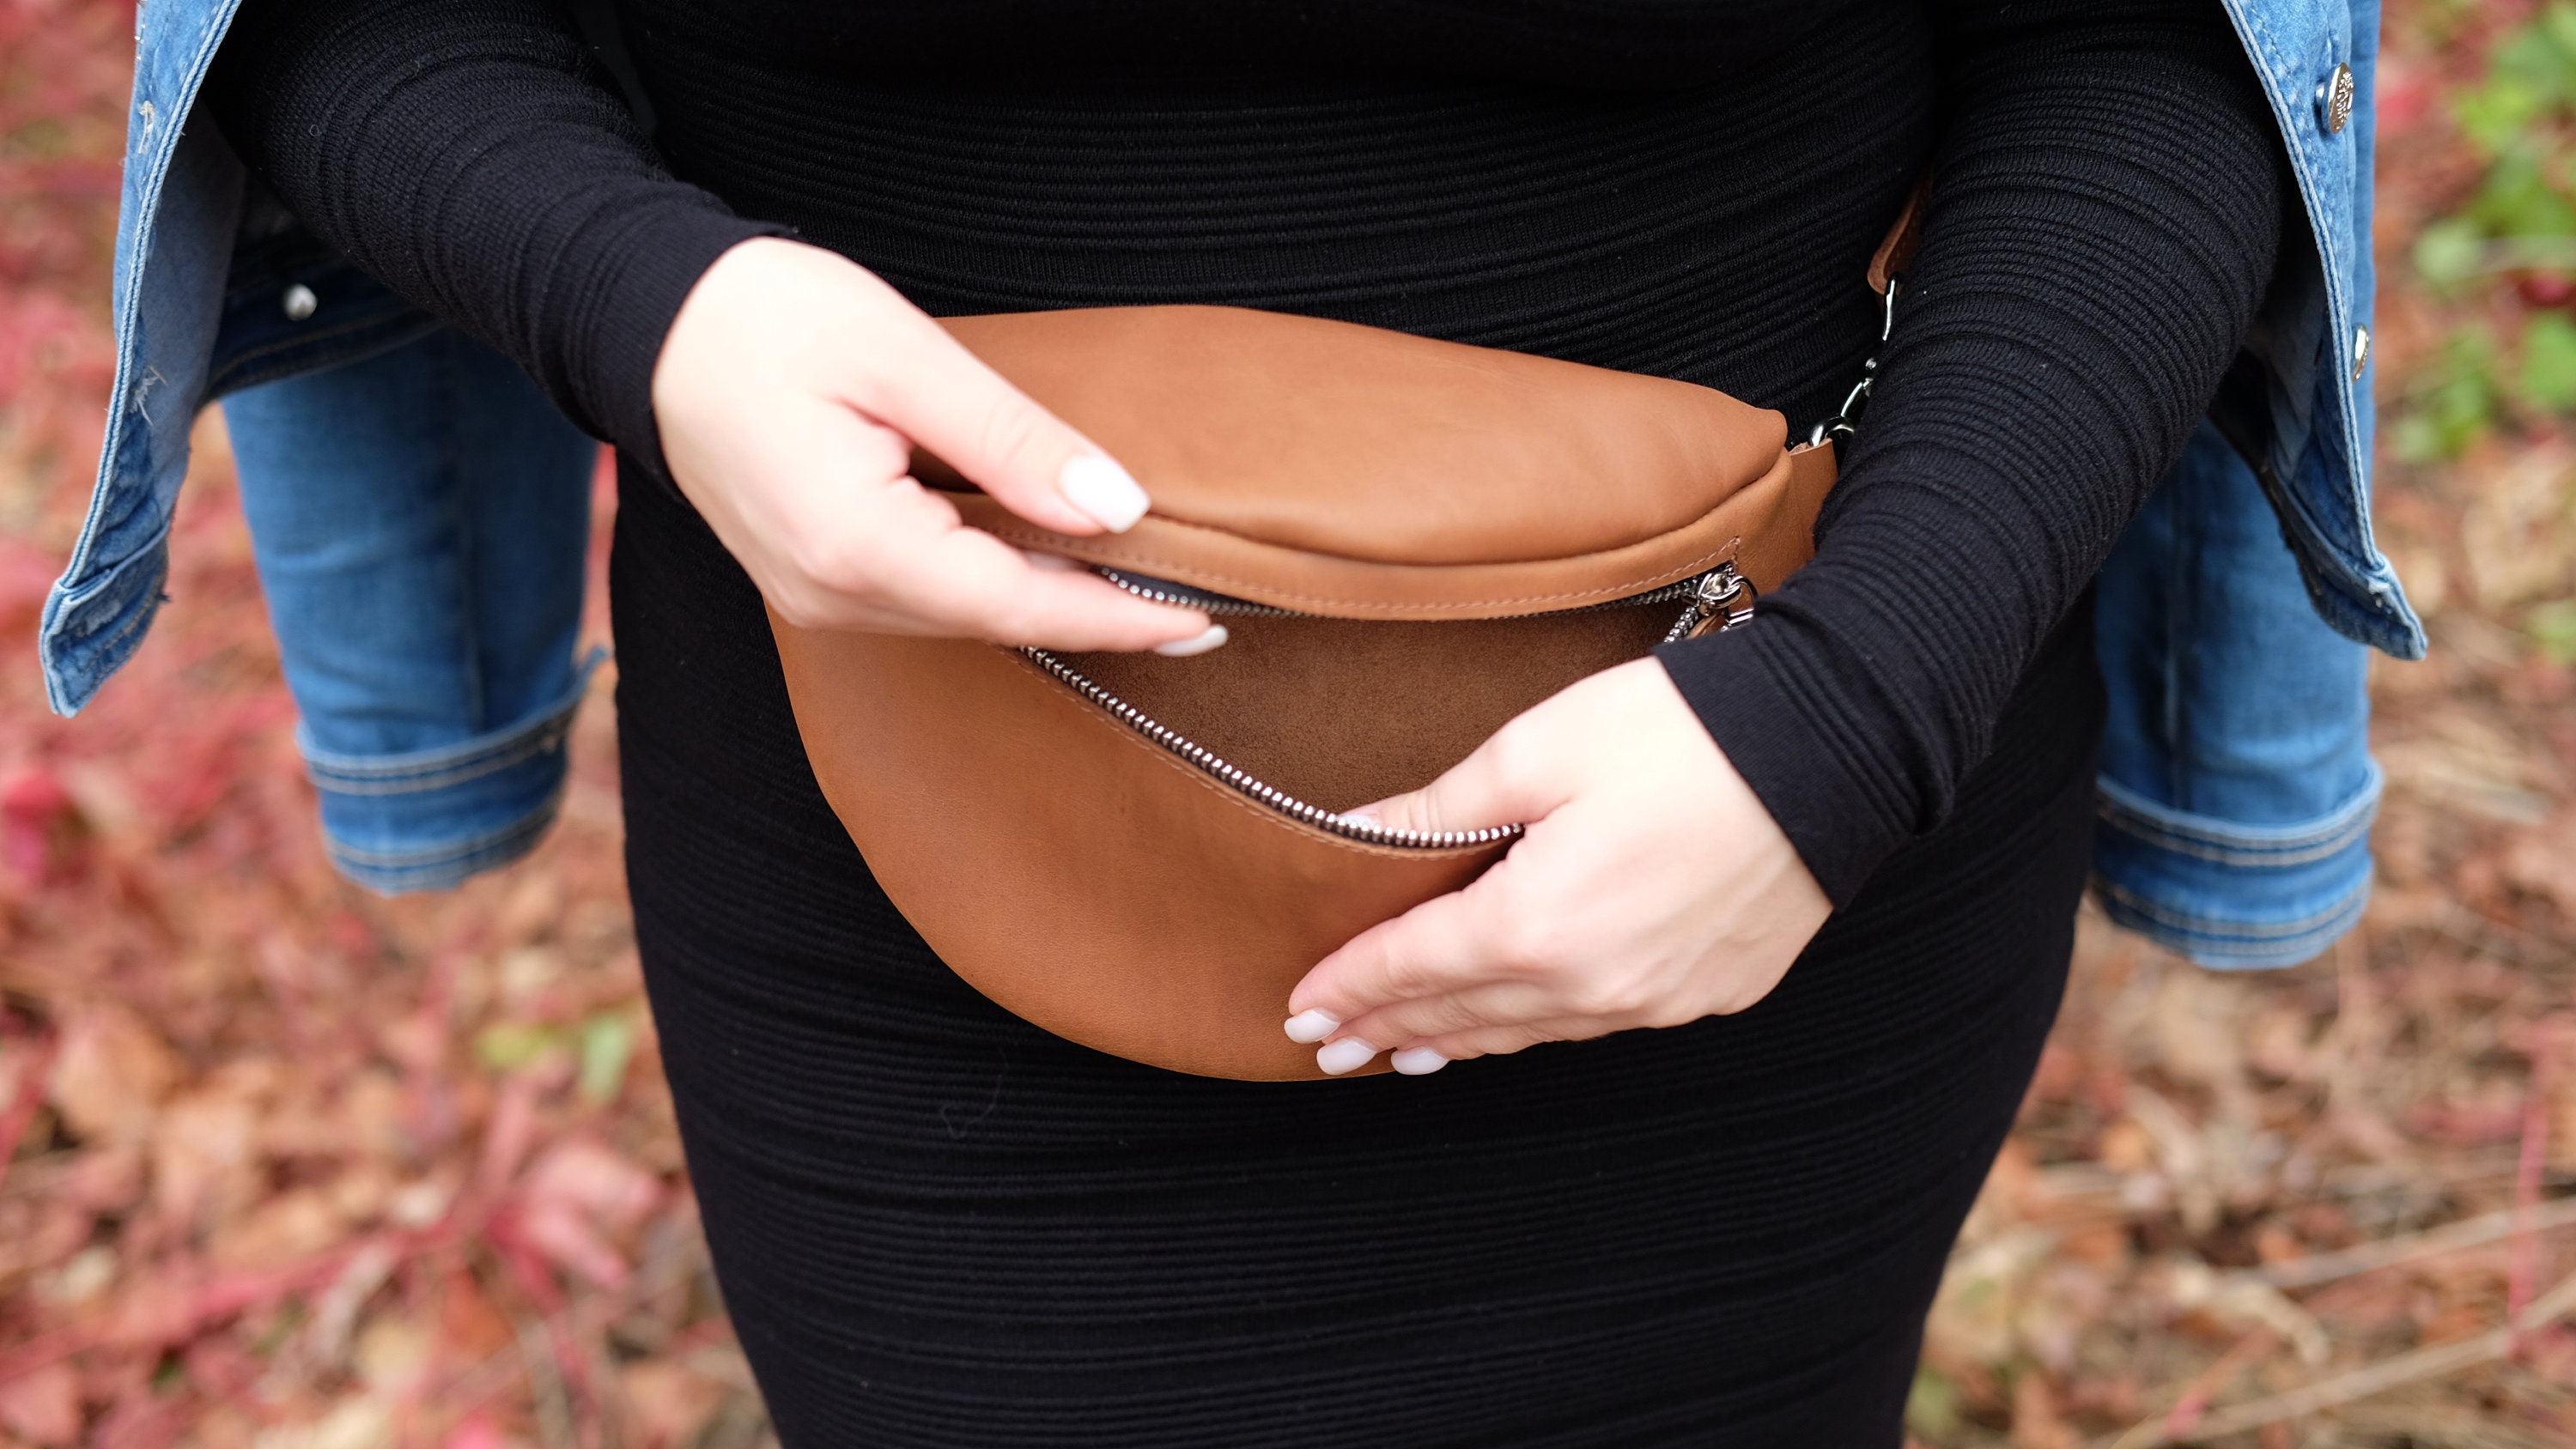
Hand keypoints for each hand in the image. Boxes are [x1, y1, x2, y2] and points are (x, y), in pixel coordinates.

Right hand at [650, 237, 1220, 652]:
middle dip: (1097, 620)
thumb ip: (1011, 439)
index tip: (1201, 623)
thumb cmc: (761, 319)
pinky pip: (927, 601)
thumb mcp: (903, 357)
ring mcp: (816, 598)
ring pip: (963, 617)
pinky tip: (1051, 567)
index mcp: (854, 543)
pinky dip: (997, 586)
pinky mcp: (814, 581)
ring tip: (1146, 594)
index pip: (1018, 603)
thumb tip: (1116, 507)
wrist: (644, 322)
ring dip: (1050, 605)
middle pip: (995, 622)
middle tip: (1202, 613)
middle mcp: (831, 595)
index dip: (1117, 618)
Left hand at [1283, 657, 1830, 1074]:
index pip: (1413, 966)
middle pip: (1461, 1017)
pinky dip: (1536, 1027)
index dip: (1350, 984)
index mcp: (1535, 926)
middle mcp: (1591, 984)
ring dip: (1456, 1040)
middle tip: (1327, 1044)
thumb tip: (1352, 835)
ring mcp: (1655, 999)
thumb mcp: (1538, 751)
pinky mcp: (1707, 992)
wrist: (1834, 749)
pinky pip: (1595, 1024)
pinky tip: (1514, 1023)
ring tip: (1403, 1049)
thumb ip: (1438, 807)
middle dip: (1386, 1029)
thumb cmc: (1681, 733)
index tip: (1299, 1003)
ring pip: (1527, 1032)